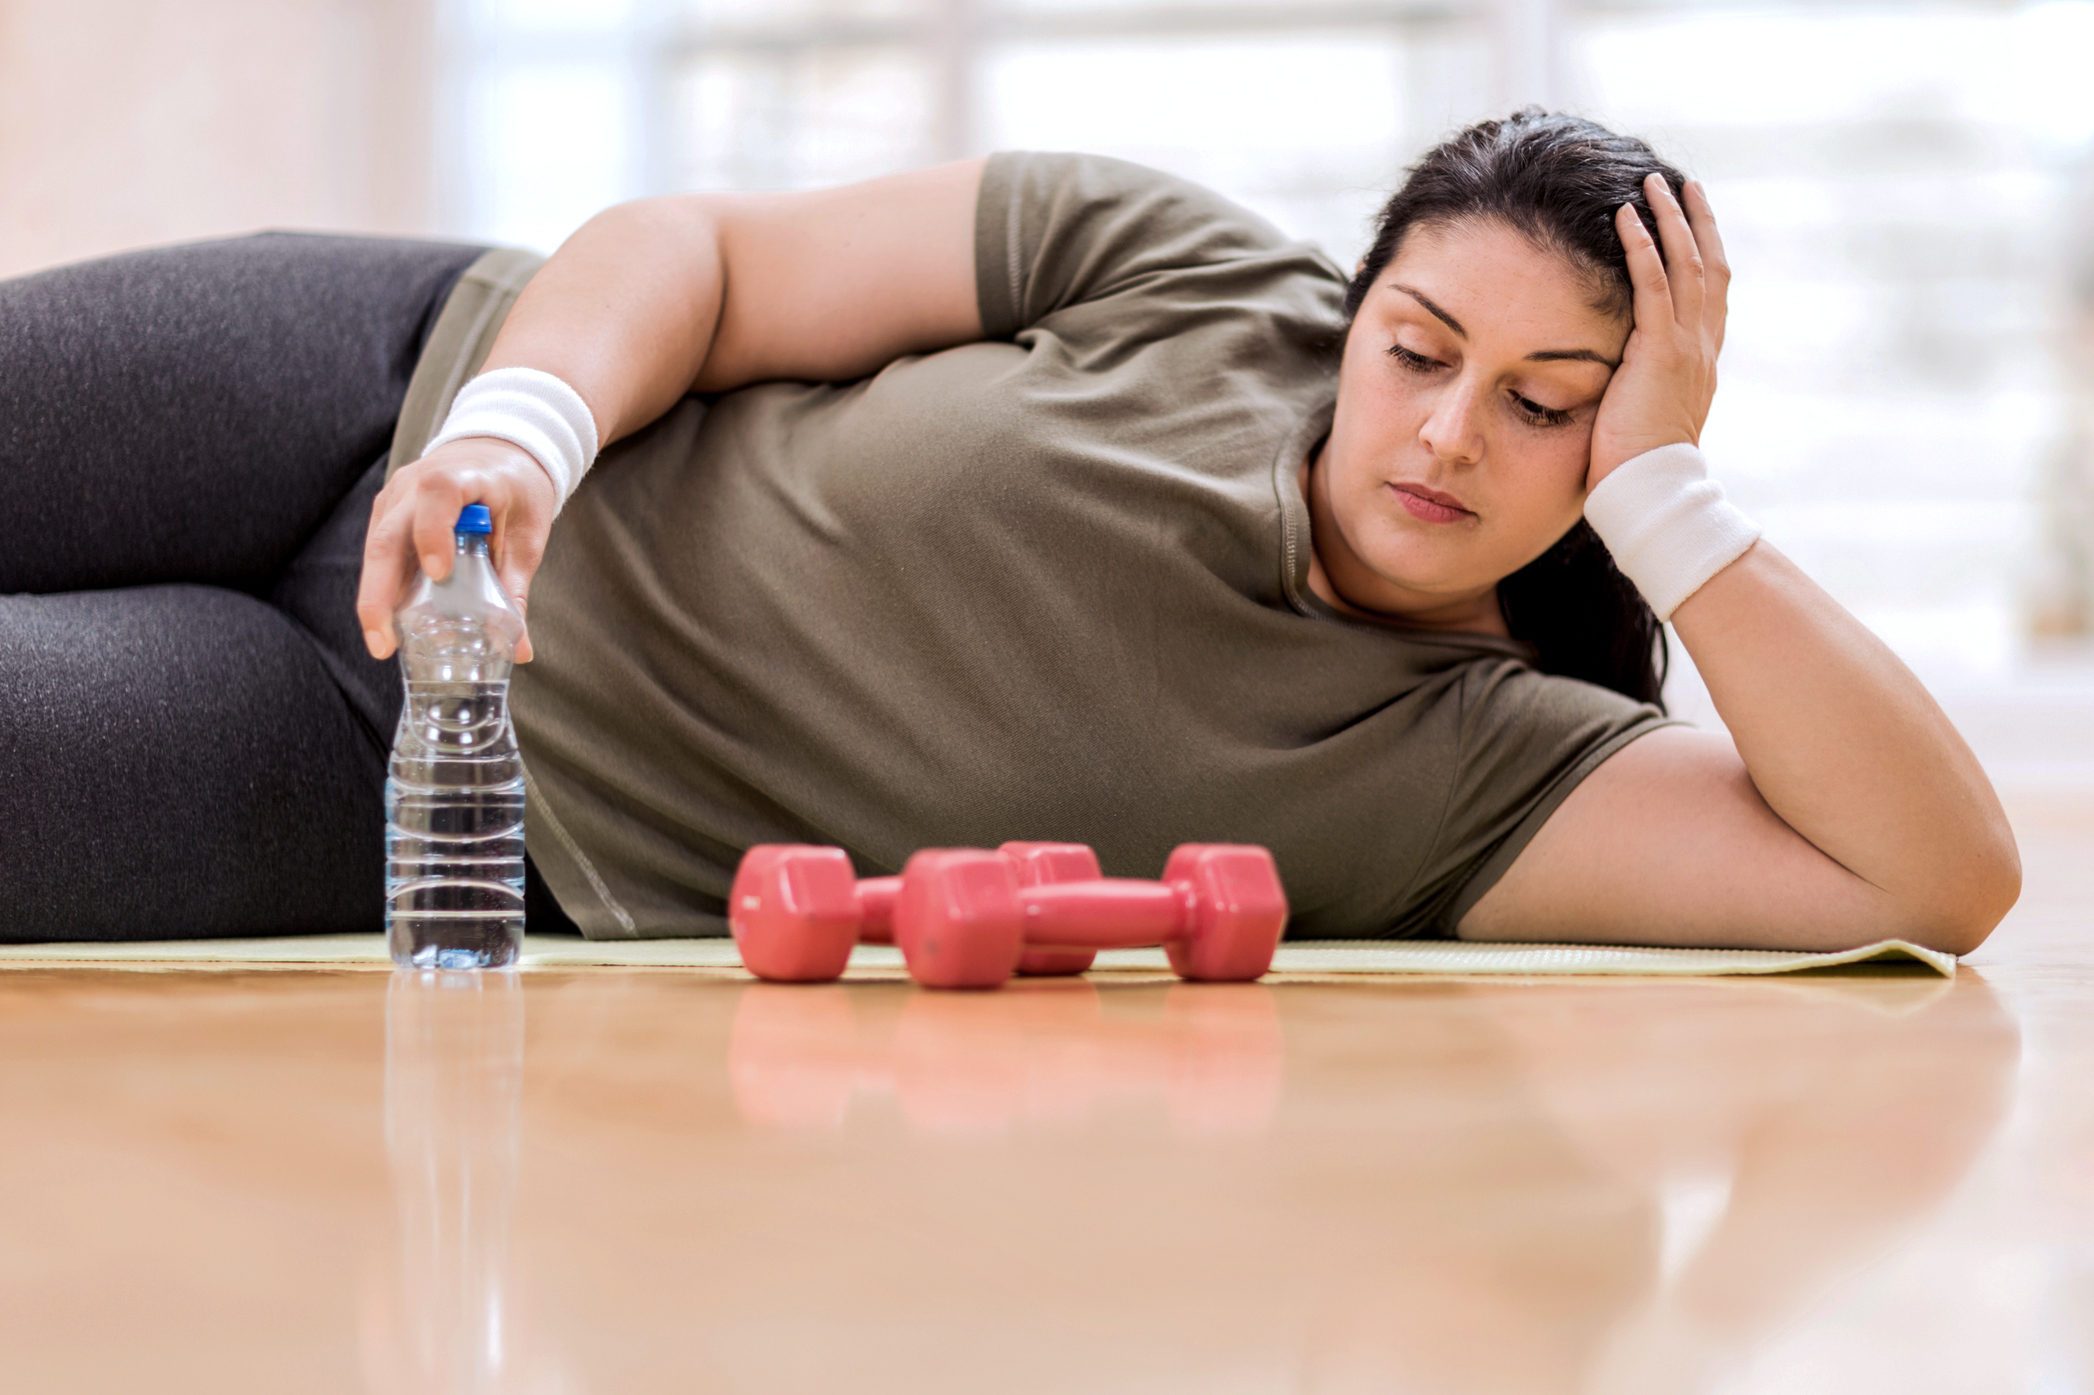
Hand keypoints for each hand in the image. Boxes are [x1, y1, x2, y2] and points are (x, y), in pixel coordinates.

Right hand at [355, 437, 557, 663]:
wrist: (497, 451)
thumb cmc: (516, 489)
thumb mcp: (527, 534)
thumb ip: (517, 588)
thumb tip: (521, 651)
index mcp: (459, 475)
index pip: (439, 492)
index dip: (434, 532)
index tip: (440, 573)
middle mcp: (415, 484)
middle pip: (388, 536)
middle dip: (380, 593)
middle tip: (384, 642)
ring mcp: (395, 499)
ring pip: (375, 549)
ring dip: (375, 598)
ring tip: (382, 643)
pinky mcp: (387, 515)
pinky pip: (379, 553)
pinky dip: (382, 587)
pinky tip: (390, 623)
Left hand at [1587, 172, 1730, 491]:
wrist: (1652, 491)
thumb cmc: (1638, 466)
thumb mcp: (1647, 413)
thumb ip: (1641, 383)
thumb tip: (1617, 373)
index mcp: (1701, 361)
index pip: (1711, 293)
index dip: (1705, 252)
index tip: (1694, 219)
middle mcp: (1702, 347)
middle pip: (1708, 266)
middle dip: (1695, 221)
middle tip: (1681, 183)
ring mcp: (1687, 347)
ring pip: (1686, 266)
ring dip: (1669, 219)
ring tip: (1651, 183)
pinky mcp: (1660, 353)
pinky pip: (1653, 287)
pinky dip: (1642, 248)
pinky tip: (1628, 218)